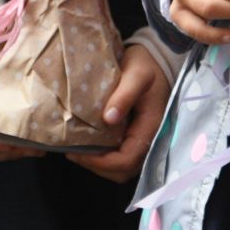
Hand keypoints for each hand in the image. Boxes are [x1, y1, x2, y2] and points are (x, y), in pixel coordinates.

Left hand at [68, 44, 169, 182]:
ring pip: (122, 167)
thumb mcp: (136, 74)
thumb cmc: (146, 65)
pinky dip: (104, 157)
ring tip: (77, 151)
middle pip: (124, 170)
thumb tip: (108, 118)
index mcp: (151, 127)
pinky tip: (89, 144)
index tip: (79, 153)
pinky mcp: (135, 135)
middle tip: (73, 154)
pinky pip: (121, 156)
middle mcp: (149, 139)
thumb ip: (124, 95)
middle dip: (98, 167)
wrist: (157, 58)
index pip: (127, 159)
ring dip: (100, 164)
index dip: (102, 162)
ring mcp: (143, 139)